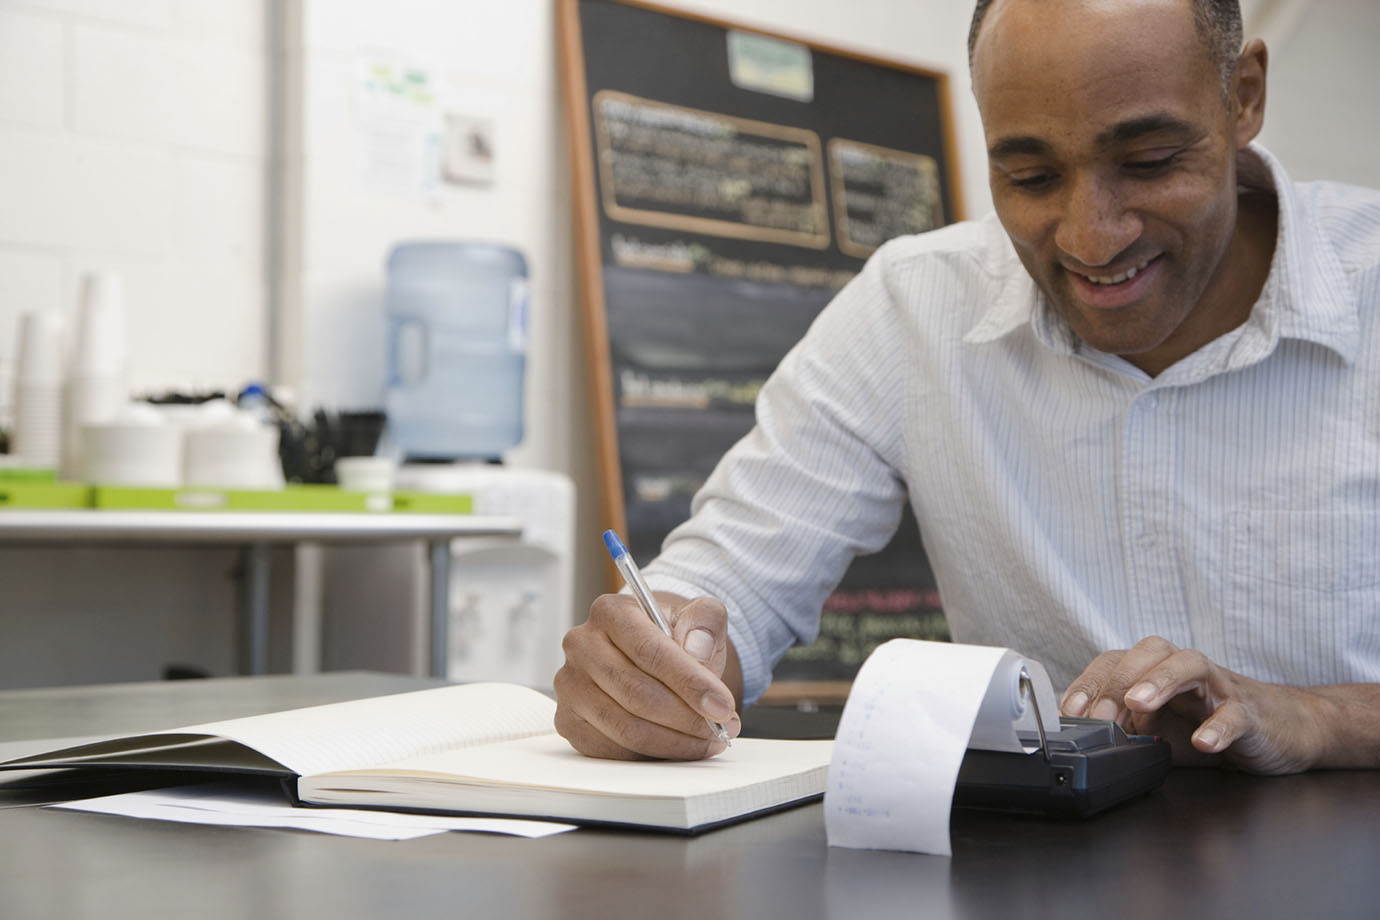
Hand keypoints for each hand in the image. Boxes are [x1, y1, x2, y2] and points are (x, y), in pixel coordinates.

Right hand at [553, 592, 741, 759]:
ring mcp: (570, 686)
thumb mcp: (700, 617)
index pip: (650, 652)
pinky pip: (612, 750)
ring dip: (674, 742)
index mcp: (610, 612)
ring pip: (626, 729)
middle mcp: (581, 645)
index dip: (690, 683)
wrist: (651, 657)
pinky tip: (678, 746)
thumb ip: (706, 621)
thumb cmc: (675, 638)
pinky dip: (651, 755)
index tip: (722, 706)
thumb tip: (697, 649)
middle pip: (637, 694)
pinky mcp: (569, 721)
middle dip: (687, 719)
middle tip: (722, 729)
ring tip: (707, 739)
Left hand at [1060, 636, 1332, 773]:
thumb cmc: (1209, 722)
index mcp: (1156, 670)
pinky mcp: (1251, 713)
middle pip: (1149, 652)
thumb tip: (1085, 735)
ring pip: (1190, 665)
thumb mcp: (1158, 729)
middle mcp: (1185, 670)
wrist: (1282, 728)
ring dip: (1160, 681)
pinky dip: (1218, 726)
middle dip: (1118, 682)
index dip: (1089, 684)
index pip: (1115, 662)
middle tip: (1101, 715)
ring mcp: (1219, 687)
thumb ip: (1126, 728)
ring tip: (1138, 705)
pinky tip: (1203, 743)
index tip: (1070, 713)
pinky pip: (1234, 713)